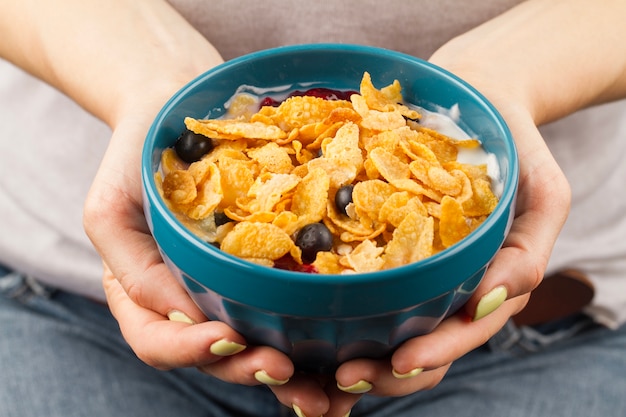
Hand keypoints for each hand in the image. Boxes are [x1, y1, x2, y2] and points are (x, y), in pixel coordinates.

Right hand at [88, 103, 359, 416]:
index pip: (158, 341)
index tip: (228, 335)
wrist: (178, 108)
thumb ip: (134, 271)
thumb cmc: (138, 157)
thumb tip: (185, 319)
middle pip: (215, 354)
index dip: (191, 350)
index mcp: (146, 294)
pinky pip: (286, 303)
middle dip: (249, 368)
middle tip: (285, 368)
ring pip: (256, 341)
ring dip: (291, 370)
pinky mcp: (267, 265)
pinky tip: (345, 345)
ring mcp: (229, 285)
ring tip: (325, 384)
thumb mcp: (111, 210)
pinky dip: (311, 332)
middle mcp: (189, 298)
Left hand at [331, 70, 570, 402]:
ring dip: (351, 354)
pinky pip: (355, 281)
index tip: (400, 360)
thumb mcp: (543, 194)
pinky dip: (331, 310)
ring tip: (314, 367)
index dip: (433, 353)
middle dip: (383, 371)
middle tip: (344, 377)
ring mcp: (412, 269)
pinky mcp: (379, 244)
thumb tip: (495, 300)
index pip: (461, 332)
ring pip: (383, 327)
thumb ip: (529, 249)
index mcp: (484, 284)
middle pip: (416, 347)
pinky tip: (297, 320)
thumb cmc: (512, 147)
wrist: (475, 102)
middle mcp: (445, 286)